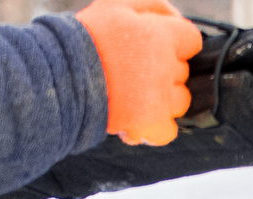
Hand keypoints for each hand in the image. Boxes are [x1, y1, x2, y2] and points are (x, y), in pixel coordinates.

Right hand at [76, 0, 200, 146]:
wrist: (61, 74)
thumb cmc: (87, 36)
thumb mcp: (116, 4)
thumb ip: (152, 6)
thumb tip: (175, 17)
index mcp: (161, 35)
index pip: (191, 40)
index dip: (175, 44)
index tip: (156, 49)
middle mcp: (166, 66)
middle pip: (183, 71)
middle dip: (164, 71)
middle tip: (135, 72)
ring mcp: (160, 97)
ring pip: (180, 101)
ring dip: (163, 100)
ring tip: (135, 96)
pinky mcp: (150, 123)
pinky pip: (168, 131)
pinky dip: (155, 129)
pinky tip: (138, 119)